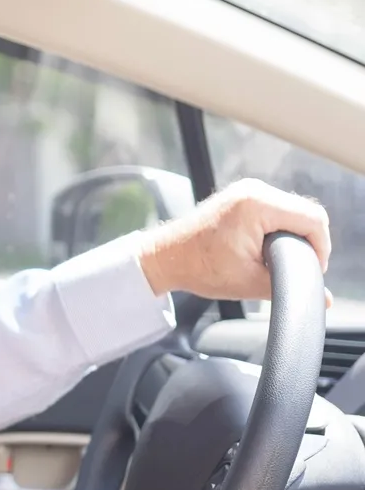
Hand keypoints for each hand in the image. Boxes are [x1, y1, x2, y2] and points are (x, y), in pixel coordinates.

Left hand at [138, 178, 332, 306]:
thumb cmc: (199, 268)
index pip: (313, 220)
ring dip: (295, 236)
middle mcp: (254, 190)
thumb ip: (290, 287)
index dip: (321, 249)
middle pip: (306, 213)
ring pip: (293, 211)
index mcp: (257, 204)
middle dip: (308, 243)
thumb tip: (323, 299)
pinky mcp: (242, 196)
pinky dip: (280, 229)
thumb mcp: (249, 283)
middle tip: (299, 270)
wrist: (166, 257)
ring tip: (283, 262)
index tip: (313, 271)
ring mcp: (247, 190)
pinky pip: (277, 210)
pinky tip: (270, 250)